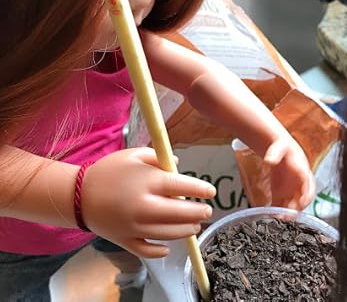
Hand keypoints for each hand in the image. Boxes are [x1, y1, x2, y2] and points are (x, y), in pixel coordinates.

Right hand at [80, 147, 215, 257]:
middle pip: (180, 213)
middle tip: (207, 210)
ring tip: (195, 226)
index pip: (182, 186)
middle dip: (198, 212)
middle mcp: (144, 206)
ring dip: (186, 230)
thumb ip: (159, 157)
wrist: (76, 194)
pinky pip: (148, 250)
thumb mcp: (133, 154)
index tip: (211, 191)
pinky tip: (168, 247)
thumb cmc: (107, 170)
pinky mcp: (125, 240)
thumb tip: (178, 165)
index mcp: (147, 182)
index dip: (200, 189)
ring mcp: (135, 226)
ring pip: (169, 233)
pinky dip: (160, 250)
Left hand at [263, 135, 315, 209]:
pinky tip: (270, 215)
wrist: (278, 152)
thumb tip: (269, 160)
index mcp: (303, 171)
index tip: (303, 201)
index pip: (308, 185)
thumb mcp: (280, 147)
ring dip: (287, 213)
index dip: (306, 194)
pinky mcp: (281, 195)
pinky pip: (281, 206)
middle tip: (289, 213)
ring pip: (293, 205)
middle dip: (297, 207)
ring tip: (278, 218)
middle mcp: (300, 184)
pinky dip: (277, 212)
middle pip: (302, 199)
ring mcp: (291, 191)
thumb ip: (275, 153)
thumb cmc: (283, 148)